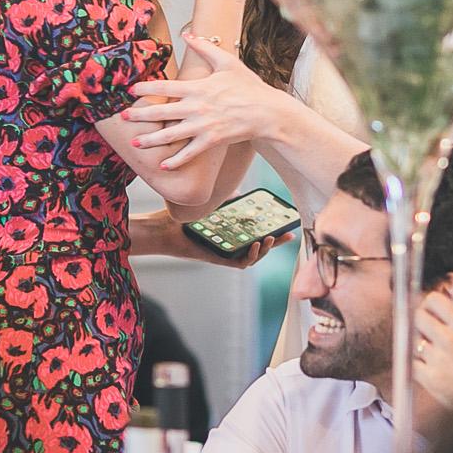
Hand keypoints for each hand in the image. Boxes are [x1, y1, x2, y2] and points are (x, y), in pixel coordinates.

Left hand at [125, 36, 282, 167]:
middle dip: (140, 116)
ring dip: (151, 140)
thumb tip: (187, 34)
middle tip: (123, 118)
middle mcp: (197, 107)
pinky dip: (175, 160)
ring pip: (171, 134)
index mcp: (198, 87)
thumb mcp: (227, 62)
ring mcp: (203, 126)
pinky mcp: (212, 141)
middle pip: (162, 112)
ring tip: (135, 144)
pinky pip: (190, 153)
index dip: (146, 89)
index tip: (132, 91)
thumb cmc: (249, 86)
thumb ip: (205, 48)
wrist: (267, 111)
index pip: (165, 86)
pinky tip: (162, 165)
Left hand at [130, 207, 287, 266]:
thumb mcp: (210, 205)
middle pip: (260, 247)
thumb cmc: (182, 218)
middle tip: (289, 235)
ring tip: (270, 238)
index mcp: (231, 233)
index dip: (274, 231)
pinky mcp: (217, 260)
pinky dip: (249, 256)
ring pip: (252, 257)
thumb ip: (225, 199)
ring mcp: (225, 253)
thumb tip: (239, 188)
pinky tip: (254, 244)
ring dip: (264, 250)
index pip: (257, 233)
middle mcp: (230, 245)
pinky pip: (239, 263)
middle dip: (276, 242)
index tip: (288, 224)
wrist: (163, 228)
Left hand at [413, 294, 452, 410]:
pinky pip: (410, 361)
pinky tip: (427, 366)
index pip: (434, 300)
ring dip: (417, 344)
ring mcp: (437, 358)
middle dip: (419, 322)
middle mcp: (449, 339)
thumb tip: (441, 308)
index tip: (428, 309)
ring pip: (412, 339)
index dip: (428, 304)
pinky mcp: (428, 377)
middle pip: (417, 316)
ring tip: (431, 352)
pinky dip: (415, 364)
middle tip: (424, 329)